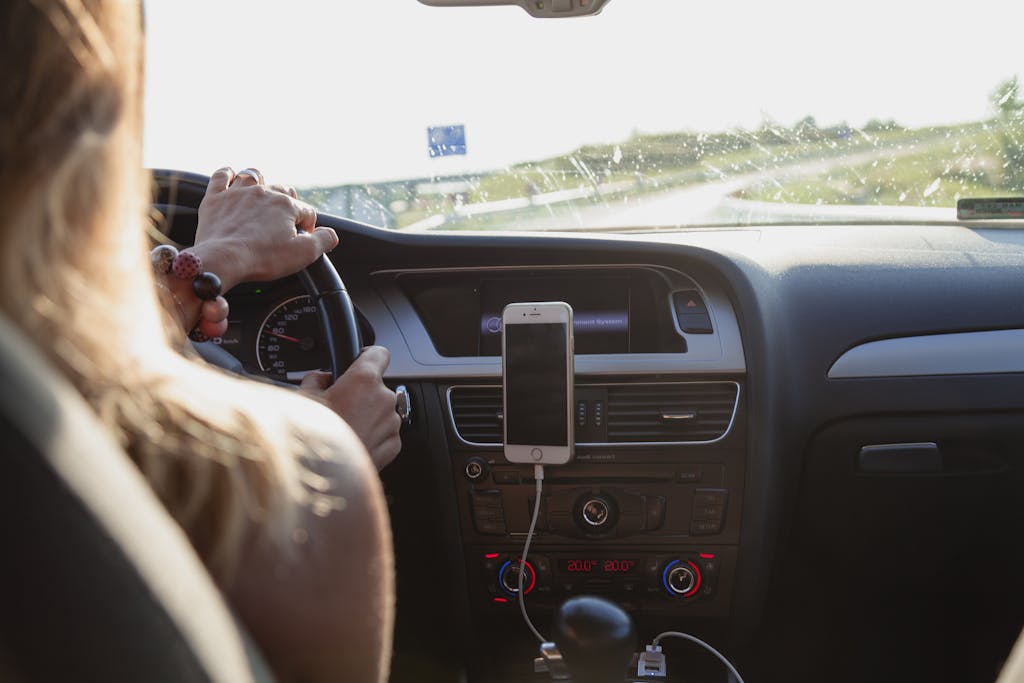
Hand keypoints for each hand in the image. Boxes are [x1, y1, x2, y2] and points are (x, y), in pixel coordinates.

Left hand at [193, 167, 338, 290]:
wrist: (223, 260)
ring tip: (262, 195)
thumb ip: (324, 241)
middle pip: (283, 190)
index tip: (301, 240)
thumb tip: (331, 234)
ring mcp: (237, 193)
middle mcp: (263, 193)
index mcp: (286, 205)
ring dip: (261, 183)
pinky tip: (231, 177)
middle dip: (288, 203)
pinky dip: (227, 174)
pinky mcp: (215, 198)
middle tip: (284, 222)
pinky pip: (221, 176)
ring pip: (254, 176)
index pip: (306, 211)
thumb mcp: (304, 254)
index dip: (307, 227)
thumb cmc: (262, 258)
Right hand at [299, 346, 401, 470]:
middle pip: (376, 386)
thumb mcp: (303, 399)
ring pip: (380, 411)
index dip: (367, 356)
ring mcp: (391, 423)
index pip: (379, 353)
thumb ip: (315, 379)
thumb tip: (320, 378)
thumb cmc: (313, 439)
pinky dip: (371, 435)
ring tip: (342, 429)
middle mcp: (383, 399)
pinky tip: (351, 442)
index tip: (359, 360)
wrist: (324, 478)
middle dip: (360, 393)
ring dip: (366, 416)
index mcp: (364, 380)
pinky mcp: (393, 445)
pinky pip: (384, 433)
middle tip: (338, 406)